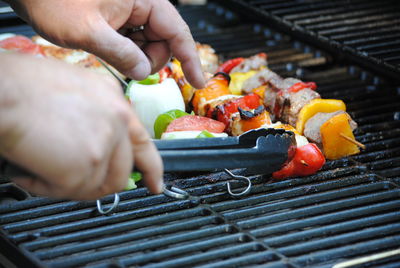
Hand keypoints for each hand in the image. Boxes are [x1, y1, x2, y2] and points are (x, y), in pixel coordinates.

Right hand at [0, 53, 162, 199]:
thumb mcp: (74, 88)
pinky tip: (30, 170)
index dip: (152, 169)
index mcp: (115, 101)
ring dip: (69, 185)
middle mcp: (117, 121)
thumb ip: (96, 115)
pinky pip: (69, 192)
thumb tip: (96, 143)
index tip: (154, 184)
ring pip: (98, 186)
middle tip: (76, 183)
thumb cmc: (22, 85)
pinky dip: (45, 187)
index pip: (143, 143)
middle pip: (122, 171)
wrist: (1, 91)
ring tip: (43, 169)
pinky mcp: (85, 165)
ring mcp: (104, 144)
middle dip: (99, 184)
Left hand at [8, 0, 204, 87]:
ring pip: (148, 42)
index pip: (178, 32)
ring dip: (135, 55)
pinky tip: (107, 46)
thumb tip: (144, 72)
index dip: (190, 59)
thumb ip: (122, 54)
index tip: (199, 82)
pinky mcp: (119, 16)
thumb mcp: (89, 32)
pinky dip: (125, 50)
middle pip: (164, 40)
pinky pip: (133, 39)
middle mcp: (141, 2)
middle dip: (151, 58)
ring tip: (108, 48)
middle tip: (127, 63)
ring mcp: (130, 9)